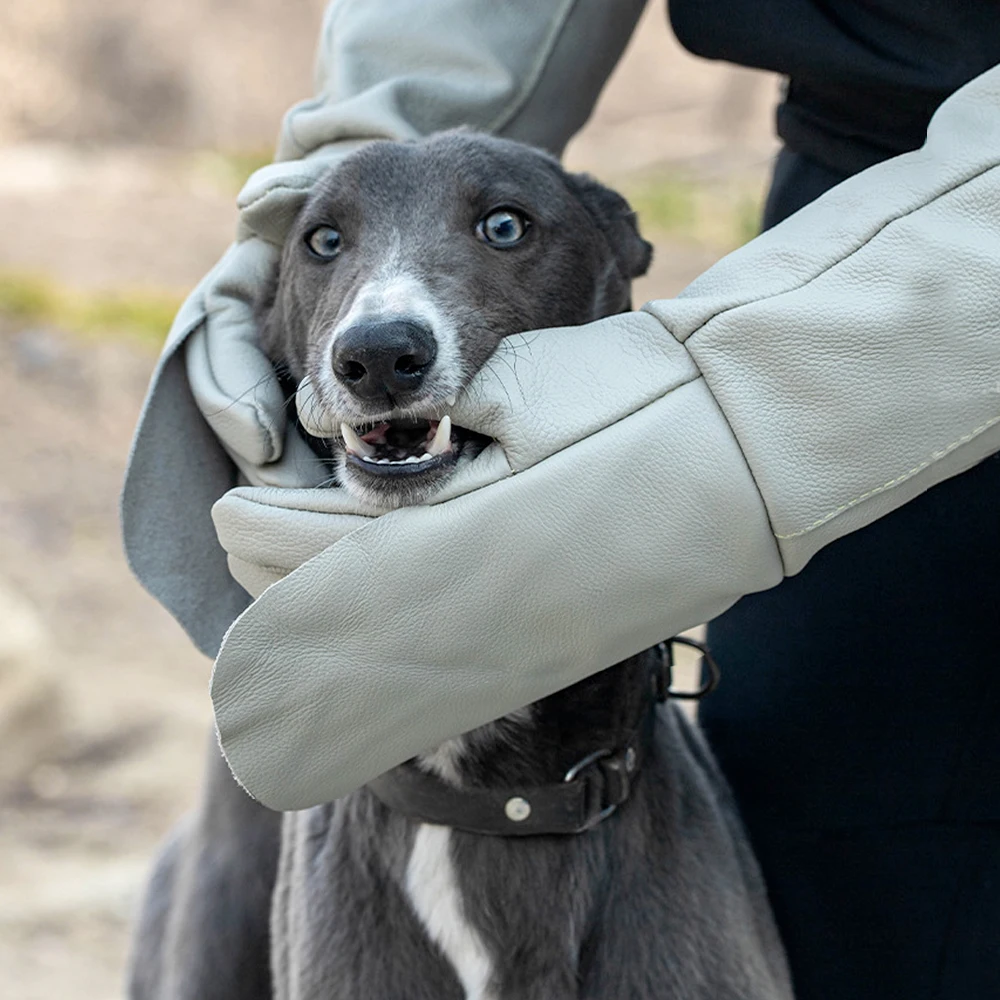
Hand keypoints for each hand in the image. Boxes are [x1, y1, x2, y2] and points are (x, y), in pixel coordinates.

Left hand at [209, 311, 782, 808]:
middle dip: (283, 585)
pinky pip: (449, 660)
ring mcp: (520, 643)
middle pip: (346, 616)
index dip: (268, 533)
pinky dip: (396, 637)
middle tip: (246, 551)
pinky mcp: (555, 648)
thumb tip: (380, 459)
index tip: (229, 514)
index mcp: (459, 540)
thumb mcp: (527, 396)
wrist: (749, 459)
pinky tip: (382, 613)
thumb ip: (438, 433)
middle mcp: (479, 613)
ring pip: (391, 650)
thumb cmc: (640, 406)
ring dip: (333, 619)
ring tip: (295, 588)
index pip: (325, 552)